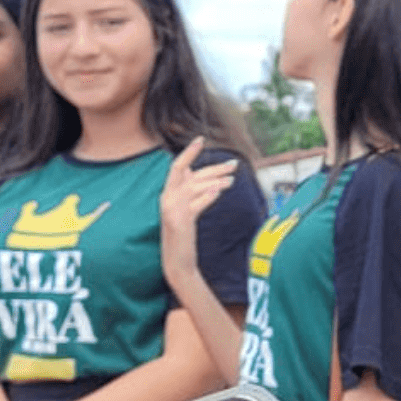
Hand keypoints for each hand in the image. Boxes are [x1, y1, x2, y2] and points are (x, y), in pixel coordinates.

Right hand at [160, 138, 240, 283]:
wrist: (177, 261)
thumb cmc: (183, 235)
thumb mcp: (186, 210)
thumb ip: (191, 192)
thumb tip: (202, 176)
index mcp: (167, 194)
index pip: (177, 167)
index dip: (189, 152)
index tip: (201, 139)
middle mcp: (167, 198)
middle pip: (191, 175)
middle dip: (213, 168)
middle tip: (234, 165)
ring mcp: (172, 210)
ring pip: (194, 187)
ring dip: (215, 181)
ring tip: (231, 181)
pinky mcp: (179, 221)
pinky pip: (195, 204)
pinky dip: (207, 196)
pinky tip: (219, 191)